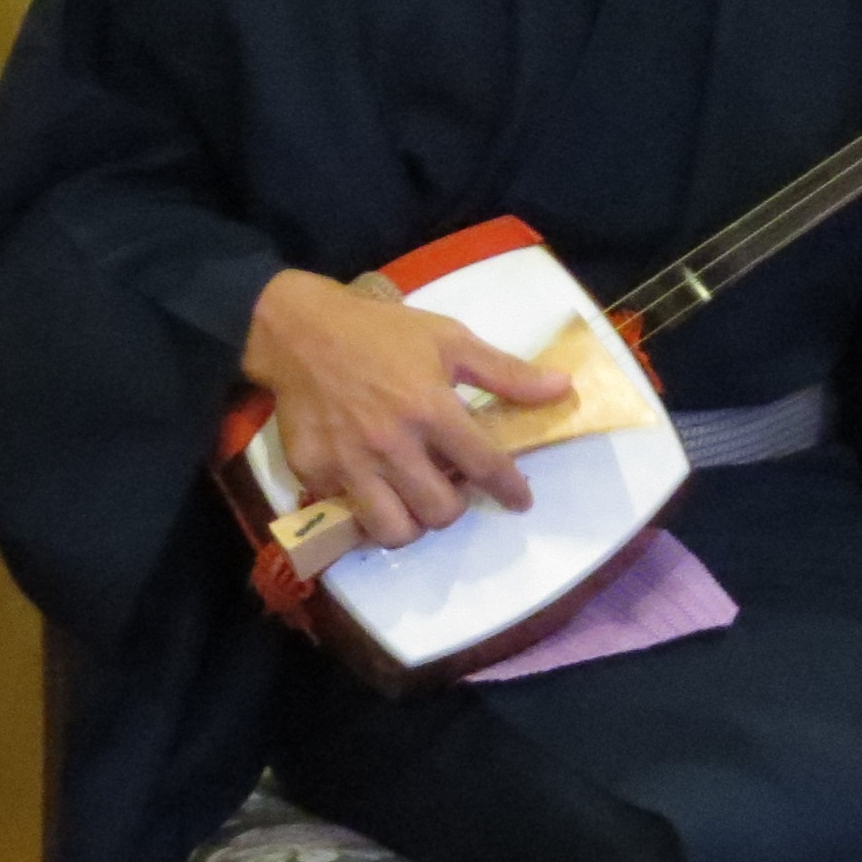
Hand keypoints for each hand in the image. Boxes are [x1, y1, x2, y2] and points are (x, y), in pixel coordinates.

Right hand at [244, 271, 572, 550]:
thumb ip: (505, 372)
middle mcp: (392, 444)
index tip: (520, 500)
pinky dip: (367, 510)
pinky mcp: (314, 473)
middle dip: (455, 504)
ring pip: (396, 530)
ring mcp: (349, 464)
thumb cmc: (382, 333)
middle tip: (451, 486)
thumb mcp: (449, 339)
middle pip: (440, 511)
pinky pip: (349, 515)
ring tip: (414, 497)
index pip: (485, 466)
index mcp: (430, 408)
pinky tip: (373, 486)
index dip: (510, 490)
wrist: (299, 331)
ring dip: (414, 521)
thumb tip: (562, 388)